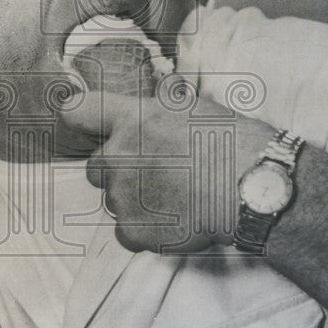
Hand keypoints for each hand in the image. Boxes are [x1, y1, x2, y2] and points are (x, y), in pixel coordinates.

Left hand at [59, 90, 272, 253]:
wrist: (250, 189)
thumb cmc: (232, 143)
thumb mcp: (196, 107)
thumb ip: (165, 105)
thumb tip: (162, 94)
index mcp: (131, 120)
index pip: (77, 111)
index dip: (77, 117)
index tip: (85, 124)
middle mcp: (118, 156)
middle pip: (95, 167)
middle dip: (118, 170)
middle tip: (155, 173)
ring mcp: (123, 196)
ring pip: (114, 200)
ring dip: (134, 200)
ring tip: (173, 199)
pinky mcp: (133, 231)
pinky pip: (126, 232)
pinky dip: (145, 230)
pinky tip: (173, 221)